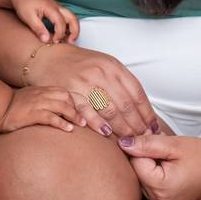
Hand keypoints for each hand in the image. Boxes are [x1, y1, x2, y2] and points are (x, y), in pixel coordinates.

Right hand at [0, 85, 83, 132]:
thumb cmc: (14, 104)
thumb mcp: (31, 97)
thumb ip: (44, 99)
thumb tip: (56, 109)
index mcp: (42, 90)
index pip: (65, 92)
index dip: (74, 102)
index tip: (81, 112)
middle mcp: (42, 94)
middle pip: (67, 98)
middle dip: (78, 108)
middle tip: (85, 120)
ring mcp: (38, 103)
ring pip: (62, 106)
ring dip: (74, 116)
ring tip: (81, 125)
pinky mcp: (33, 114)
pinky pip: (51, 117)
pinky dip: (61, 123)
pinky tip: (68, 129)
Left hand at [7, 0, 79, 42]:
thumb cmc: (23, 2)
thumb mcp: (28, 17)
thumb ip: (38, 29)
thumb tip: (46, 40)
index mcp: (51, 8)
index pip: (61, 23)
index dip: (59, 34)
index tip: (54, 41)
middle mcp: (57, 6)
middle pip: (73, 18)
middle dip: (75, 31)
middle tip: (71, 42)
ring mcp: (57, 7)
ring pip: (71, 17)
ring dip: (73, 28)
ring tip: (68, 40)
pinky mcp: (54, 8)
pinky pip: (66, 17)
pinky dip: (68, 25)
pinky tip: (62, 34)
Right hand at [29, 44, 159, 138]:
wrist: (48, 59)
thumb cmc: (79, 65)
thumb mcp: (103, 64)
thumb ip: (121, 82)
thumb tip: (142, 107)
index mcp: (112, 66)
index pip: (136, 92)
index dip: (146, 112)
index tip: (152, 127)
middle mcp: (100, 73)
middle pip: (125, 104)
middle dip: (137, 125)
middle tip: (144, 139)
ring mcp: (85, 82)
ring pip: (109, 110)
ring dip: (122, 128)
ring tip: (130, 140)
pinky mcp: (70, 92)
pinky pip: (87, 111)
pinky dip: (98, 123)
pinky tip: (106, 133)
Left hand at [117, 134, 200, 199]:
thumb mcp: (175, 145)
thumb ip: (147, 143)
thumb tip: (123, 143)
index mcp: (161, 188)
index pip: (134, 163)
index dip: (141, 148)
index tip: (155, 141)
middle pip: (137, 176)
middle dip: (145, 160)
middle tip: (165, 152)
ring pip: (144, 185)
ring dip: (151, 171)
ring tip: (170, 162)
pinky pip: (155, 193)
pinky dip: (158, 181)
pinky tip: (172, 172)